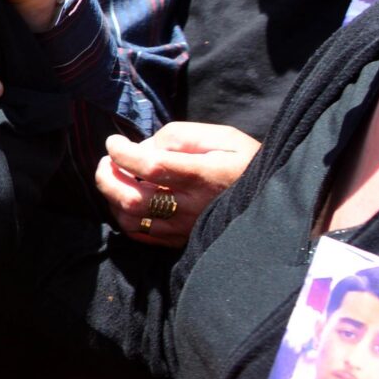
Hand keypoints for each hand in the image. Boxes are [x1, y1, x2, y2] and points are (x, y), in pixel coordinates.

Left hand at [94, 122, 257, 247]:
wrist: (271, 203)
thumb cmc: (246, 163)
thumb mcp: (224, 138)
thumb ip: (180, 137)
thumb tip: (143, 147)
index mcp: (202, 176)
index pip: (150, 166)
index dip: (123, 153)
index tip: (114, 142)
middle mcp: (190, 206)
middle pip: (131, 199)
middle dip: (107, 177)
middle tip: (107, 161)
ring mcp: (184, 228)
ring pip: (130, 220)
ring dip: (113, 198)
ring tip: (116, 179)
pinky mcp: (181, 241)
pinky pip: (140, 235)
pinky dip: (125, 217)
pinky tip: (127, 200)